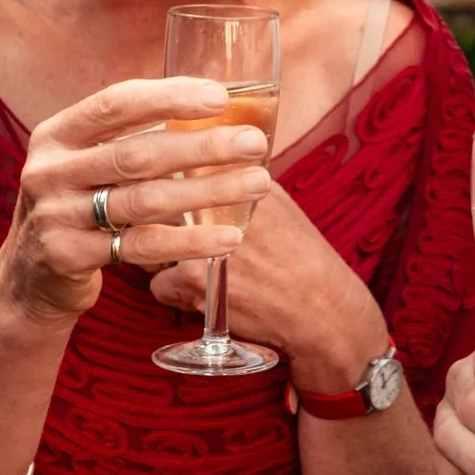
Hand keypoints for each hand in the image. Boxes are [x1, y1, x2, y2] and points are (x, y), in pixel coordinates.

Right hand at [0, 78, 272, 328]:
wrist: (30, 280)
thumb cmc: (78, 208)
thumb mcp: (86, 164)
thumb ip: (128, 137)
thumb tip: (211, 106)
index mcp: (56, 134)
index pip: (117, 103)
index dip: (169, 96)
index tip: (221, 96)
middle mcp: (49, 170)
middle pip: (138, 153)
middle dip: (203, 146)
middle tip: (254, 143)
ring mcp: (54, 215)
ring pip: (145, 200)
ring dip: (208, 191)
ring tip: (257, 183)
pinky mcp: (68, 257)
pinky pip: (140, 246)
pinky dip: (190, 240)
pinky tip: (229, 236)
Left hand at [148, 181, 383, 387]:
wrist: (324, 310)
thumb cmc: (302, 260)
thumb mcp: (279, 206)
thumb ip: (240, 183)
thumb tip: (202, 168)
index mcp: (243, 177)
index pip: (178, 165)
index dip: (160, 180)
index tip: (155, 187)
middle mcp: (221, 202)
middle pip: (156, 201)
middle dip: (152, 219)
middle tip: (160, 231)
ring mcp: (204, 240)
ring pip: (150, 244)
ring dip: (162, 258)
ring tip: (197, 269)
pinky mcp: (195, 280)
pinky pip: (157, 284)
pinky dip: (175, 295)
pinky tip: (204, 297)